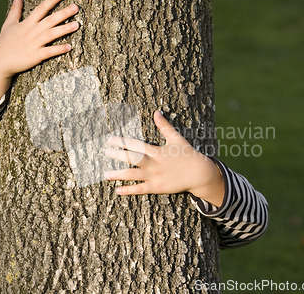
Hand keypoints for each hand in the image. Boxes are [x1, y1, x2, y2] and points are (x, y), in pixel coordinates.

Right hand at [0, 0, 79, 107]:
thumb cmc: (5, 42)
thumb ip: (16, 9)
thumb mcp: (9, 23)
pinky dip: (59, 49)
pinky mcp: (35, 56)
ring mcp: (34, 44)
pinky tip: (69, 47)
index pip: (41, 9)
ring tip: (77, 24)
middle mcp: (31, 32)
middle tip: (76, 7)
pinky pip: (49, 52)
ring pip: (51, 34)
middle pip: (50, 20)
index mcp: (27, 23)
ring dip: (64, 29)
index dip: (51, 0)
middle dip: (63, 13)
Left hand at [104, 111, 224, 207]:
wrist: (199, 173)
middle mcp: (154, 164)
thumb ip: (164, 126)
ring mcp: (155, 177)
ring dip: (118, 175)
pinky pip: (140, 189)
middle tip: (105, 152)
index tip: (111, 139)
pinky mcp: (157, 188)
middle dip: (118, 155)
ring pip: (133, 175)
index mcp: (157, 151)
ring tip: (105, 174)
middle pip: (133, 159)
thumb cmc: (187, 154)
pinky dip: (128, 190)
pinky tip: (117, 190)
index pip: (137, 145)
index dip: (123, 142)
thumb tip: (156, 112)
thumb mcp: (176, 138)